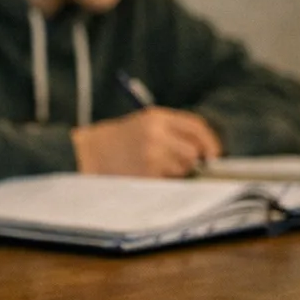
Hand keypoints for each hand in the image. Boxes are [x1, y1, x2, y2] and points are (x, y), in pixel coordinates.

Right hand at [71, 108, 223, 177]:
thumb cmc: (117, 141)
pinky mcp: (146, 173)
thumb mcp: (143, 125)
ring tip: (154, 168)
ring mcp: (151, 155)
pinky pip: (168, 182)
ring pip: (182, 169)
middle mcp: (156, 134)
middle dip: (191, 161)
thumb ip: (173, 132)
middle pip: (193, 151)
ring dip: (176, 173)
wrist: (85, 152)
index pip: (197, 127)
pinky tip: (145, 176)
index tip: (214, 155)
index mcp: (156, 117)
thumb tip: (206, 154)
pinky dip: (162, 182)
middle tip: (179, 165)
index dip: (210, 142)